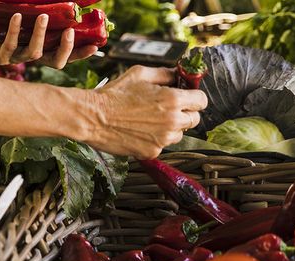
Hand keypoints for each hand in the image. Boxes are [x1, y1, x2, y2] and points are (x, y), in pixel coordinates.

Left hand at [0, 0, 98, 68]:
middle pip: (55, 62)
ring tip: (44, 17)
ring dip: (41, 35)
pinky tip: (18, 17)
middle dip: (66, 49)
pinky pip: (9, 46)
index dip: (81, 53)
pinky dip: (15, 30)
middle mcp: (30, 54)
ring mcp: (14, 57)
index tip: (95, 45)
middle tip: (72, 31)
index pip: (65, 55)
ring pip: (33, 54)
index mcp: (41, 45)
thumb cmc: (0, 10)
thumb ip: (44, 3)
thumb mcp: (27, 4)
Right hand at [81, 66, 207, 159]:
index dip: (194, 98)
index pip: (202, 101)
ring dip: (170, 127)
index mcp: (172, 100)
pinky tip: (139, 130)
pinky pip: (162, 145)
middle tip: (166, 108)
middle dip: (184, 112)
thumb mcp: (140, 74)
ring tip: (149, 120)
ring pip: (179, 134)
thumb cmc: (113, 94)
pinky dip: (155, 139)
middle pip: (194, 119)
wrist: (92, 117)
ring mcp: (162, 139)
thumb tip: (178, 74)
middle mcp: (172, 121)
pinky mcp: (152, 152)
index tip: (187, 97)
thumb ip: (165, 73)